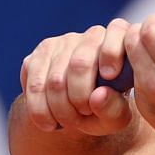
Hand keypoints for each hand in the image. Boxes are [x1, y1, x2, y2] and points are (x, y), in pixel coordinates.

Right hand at [19, 19, 135, 135]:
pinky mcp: (37, 56)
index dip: (112, 52)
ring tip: (67, 124)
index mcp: (119, 43)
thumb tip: (98, 96)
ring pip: (55, 79)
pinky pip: (35, 85)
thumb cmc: (104, 111)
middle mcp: (90, 36)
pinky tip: (49, 123)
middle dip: (79, 99)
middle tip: (83, 117)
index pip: (117, 31)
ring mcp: (61, 43)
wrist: (75, 114)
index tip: (110, 77)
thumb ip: (114, 109)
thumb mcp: (116, 118)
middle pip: (80, 63)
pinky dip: (40, 110)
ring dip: (59, 110)